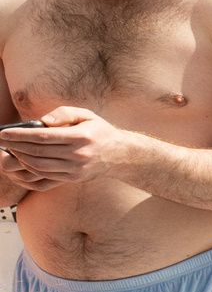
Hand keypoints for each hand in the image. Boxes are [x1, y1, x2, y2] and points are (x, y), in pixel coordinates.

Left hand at [0, 107, 135, 184]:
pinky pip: (45, 176)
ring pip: (38, 166)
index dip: (20, 135)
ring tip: (10, 150)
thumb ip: (65, 113)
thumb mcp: (87, 115)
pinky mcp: (72, 178)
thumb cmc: (100, 131)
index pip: (43, 137)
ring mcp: (75, 169)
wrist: (120, 154)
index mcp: (81, 136)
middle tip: (1, 141)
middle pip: (37, 152)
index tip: (3, 133)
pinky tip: (23, 161)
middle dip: (15, 146)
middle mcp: (78, 154)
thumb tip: (44, 121)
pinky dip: (30, 169)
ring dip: (20, 158)